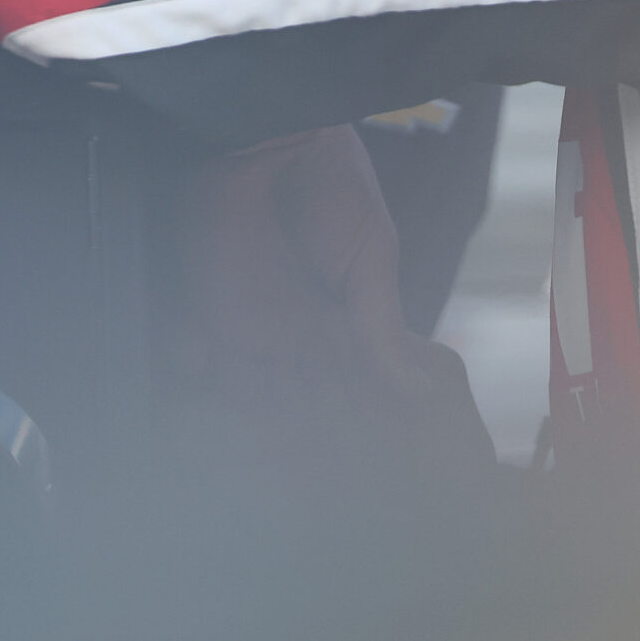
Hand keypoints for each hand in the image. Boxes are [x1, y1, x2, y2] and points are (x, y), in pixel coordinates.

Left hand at [164, 125, 493, 506]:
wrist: (268, 137)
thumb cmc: (327, 179)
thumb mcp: (373, 256)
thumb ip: (382, 327)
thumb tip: (418, 391)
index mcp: (343, 313)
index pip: (360, 385)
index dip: (374, 426)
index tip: (395, 471)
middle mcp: (299, 331)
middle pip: (315, 409)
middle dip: (328, 452)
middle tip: (351, 504)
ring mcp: (260, 333)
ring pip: (275, 412)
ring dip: (290, 455)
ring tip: (313, 501)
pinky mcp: (221, 328)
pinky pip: (230, 391)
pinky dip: (246, 430)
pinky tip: (266, 468)